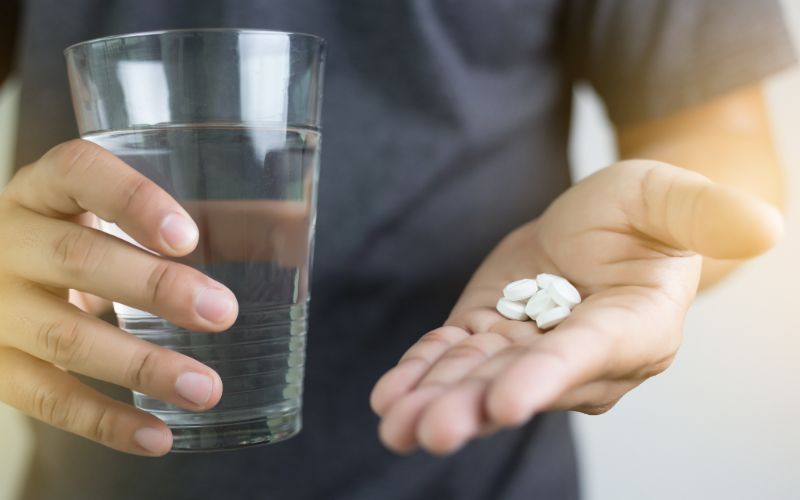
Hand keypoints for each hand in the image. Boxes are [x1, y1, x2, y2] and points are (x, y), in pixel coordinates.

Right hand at [0, 140, 238, 455]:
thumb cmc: (80, 238)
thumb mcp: (115, 216)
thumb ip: (195, 219)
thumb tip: (291, 228)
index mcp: (45, 189)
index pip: (78, 173)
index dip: (132, 200)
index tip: (188, 236)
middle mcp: (10, 240)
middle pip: (79, 258)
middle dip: (156, 289)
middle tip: (223, 312)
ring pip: (65, 337)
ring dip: (143, 367)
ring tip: (208, 389)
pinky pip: (47, 399)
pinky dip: (105, 422)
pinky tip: (158, 436)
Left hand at [370, 160, 782, 454]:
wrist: (600, 226)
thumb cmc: (642, 214)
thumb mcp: (669, 197)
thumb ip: (704, 213)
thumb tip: (764, 225)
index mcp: (632, 326)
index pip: (586, 356)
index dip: (547, 378)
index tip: (506, 403)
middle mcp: (579, 354)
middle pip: (522, 381)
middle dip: (473, 407)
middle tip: (429, 430)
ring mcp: (528, 347)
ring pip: (478, 377)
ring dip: (435, 400)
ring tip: (394, 423)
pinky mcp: (490, 331)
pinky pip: (454, 357)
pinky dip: (422, 373)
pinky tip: (388, 395)